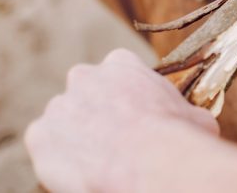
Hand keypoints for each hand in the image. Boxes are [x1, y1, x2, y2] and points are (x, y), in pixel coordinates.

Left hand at [24, 48, 217, 192]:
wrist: (151, 163)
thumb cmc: (179, 138)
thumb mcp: (196, 116)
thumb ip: (183, 111)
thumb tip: (196, 121)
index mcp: (121, 63)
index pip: (116, 73)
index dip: (125, 98)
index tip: (133, 117)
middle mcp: (84, 76)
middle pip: (85, 94)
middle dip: (95, 114)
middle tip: (114, 141)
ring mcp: (59, 105)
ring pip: (63, 123)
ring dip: (76, 139)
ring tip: (100, 163)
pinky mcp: (39, 135)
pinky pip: (45, 148)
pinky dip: (59, 160)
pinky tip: (83, 173)